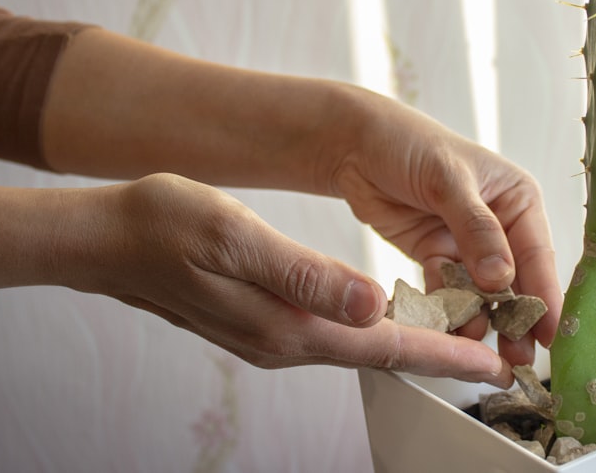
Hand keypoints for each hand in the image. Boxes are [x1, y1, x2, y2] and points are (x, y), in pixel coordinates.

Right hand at [68, 173, 513, 386]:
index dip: (444, 356)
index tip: (491, 367)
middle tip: (492, 356)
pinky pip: (333, 335)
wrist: (104, 242)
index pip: (386, 346)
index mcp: (288, 325)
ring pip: (358, 346)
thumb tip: (372, 306)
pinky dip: (371, 330)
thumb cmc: (164, 227)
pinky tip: (387, 316)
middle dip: (439, 356)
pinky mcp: (262, 326)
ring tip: (457, 335)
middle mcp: (285, 342)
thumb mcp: (238, 237)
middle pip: (381, 354)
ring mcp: (272, 338)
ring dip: (409, 343)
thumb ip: (307, 276)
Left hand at [327, 90, 562, 366]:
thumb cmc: (409, 142)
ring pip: (481, 292)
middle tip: (517, 358)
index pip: (538, 253)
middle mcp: (499, 224)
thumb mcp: (448, 179)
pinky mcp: (436, 256)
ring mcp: (467, 244)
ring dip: (480, 319)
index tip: (548, 333)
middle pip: (514, 280)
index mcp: (517, 199)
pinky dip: (446, 311)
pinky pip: (446, 291)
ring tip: (475, 349)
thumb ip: (476, 227)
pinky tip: (446, 332)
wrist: (354, 143)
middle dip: (515, 318)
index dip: (544, 294)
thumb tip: (502, 278)